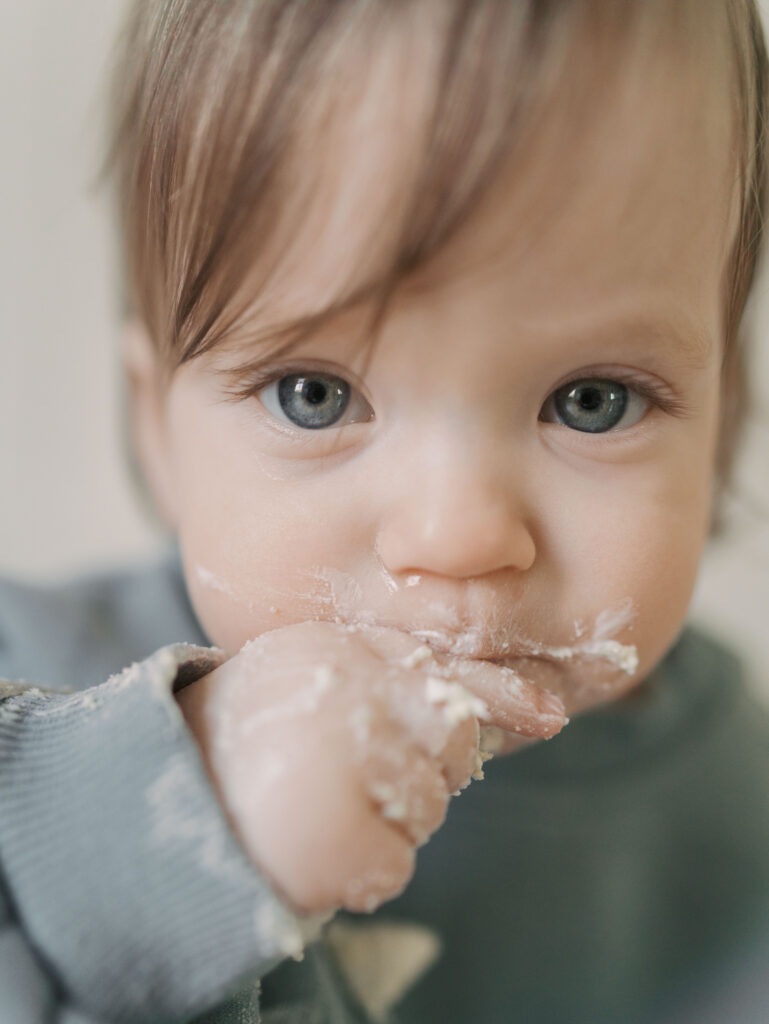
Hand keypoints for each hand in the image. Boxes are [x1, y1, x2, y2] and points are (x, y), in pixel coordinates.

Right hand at [176, 621, 565, 914]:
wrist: (175, 784)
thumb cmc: (266, 719)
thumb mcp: (333, 662)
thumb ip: (418, 667)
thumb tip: (548, 710)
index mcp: (347, 657)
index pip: (454, 680)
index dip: (504, 698)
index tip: (546, 714)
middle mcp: (350, 709)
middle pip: (453, 743)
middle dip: (426, 755)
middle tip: (358, 749)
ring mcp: (343, 776)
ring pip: (426, 805)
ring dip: (391, 805)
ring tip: (325, 785)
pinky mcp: (333, 847)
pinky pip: (391, 863)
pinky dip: (365, 859)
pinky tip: (319, 831)